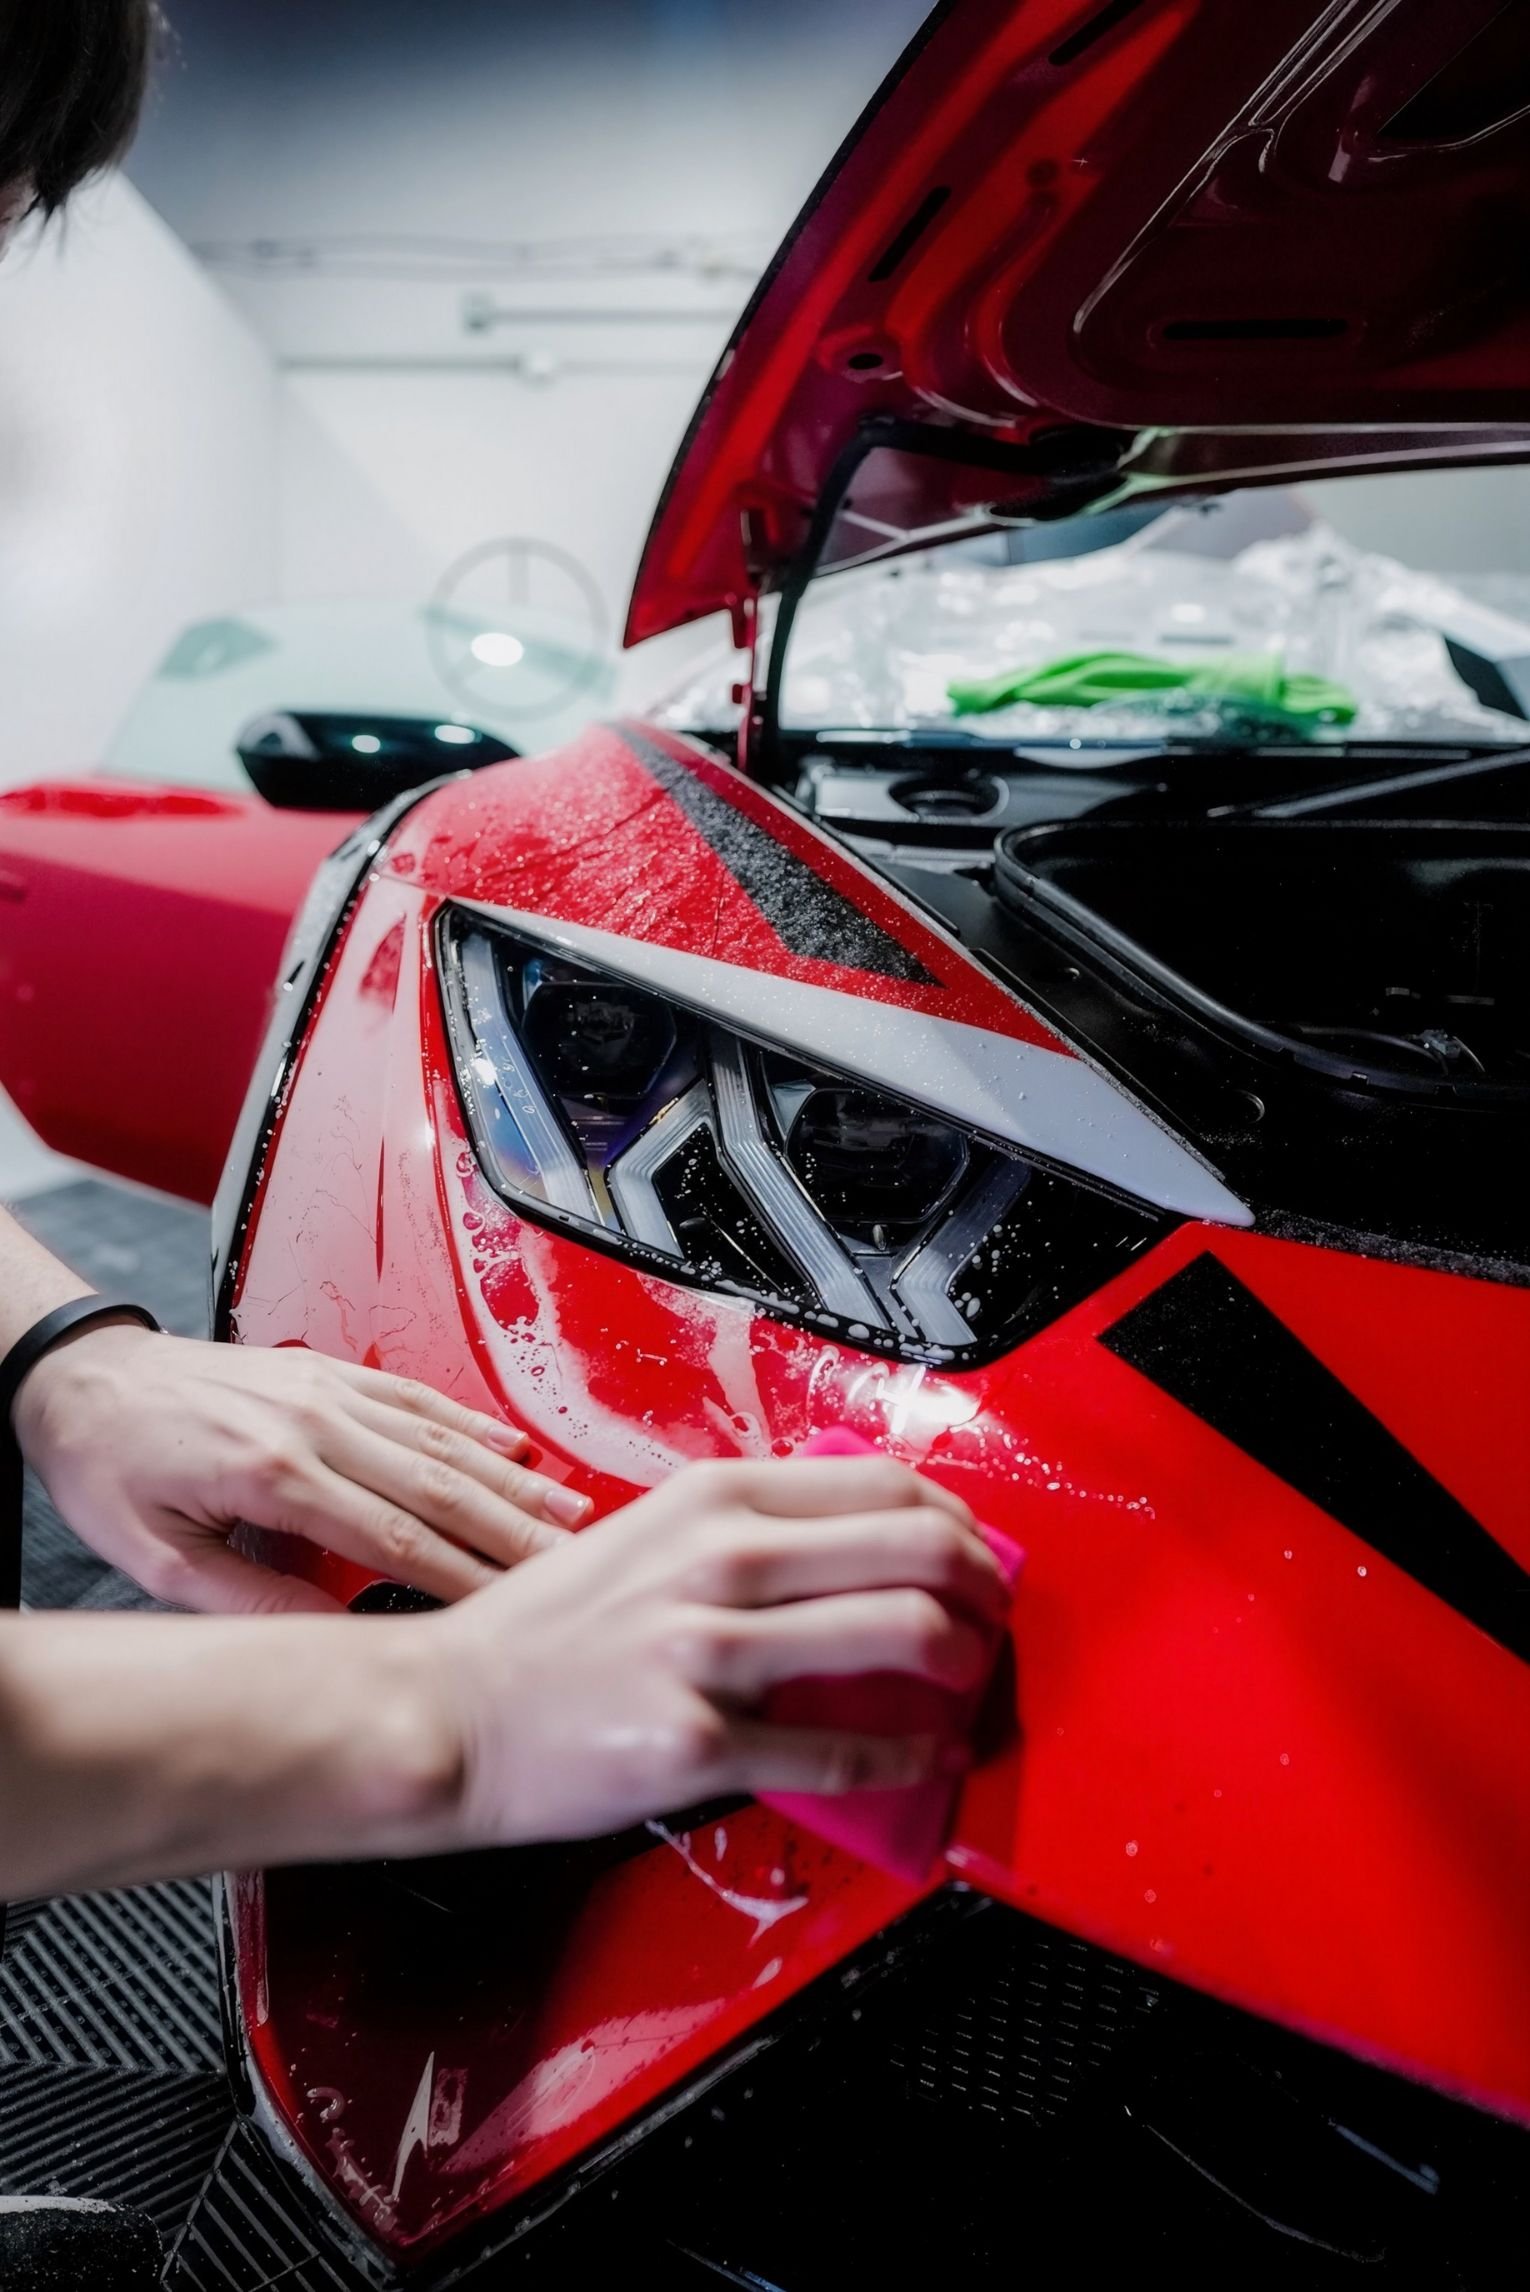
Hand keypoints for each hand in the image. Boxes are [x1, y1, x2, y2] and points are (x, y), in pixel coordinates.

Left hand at [13, 1324, 590, 1612]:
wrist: (83, 1378)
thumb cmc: (110, 1463)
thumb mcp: (154, 1555)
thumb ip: (245, 1600)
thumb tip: (328, 1639)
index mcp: (273, 1474)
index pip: (395, 1539)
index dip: (464, 1579)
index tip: (514, 1611)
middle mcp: (313, 1424)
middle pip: (442, 1488)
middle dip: (518, 1533)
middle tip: (578, 1568)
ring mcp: (329, 1391)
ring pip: (444, 1442)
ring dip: (515, 1482)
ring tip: (575, 1515)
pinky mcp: (331, 1373)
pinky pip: (418, 1400)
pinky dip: (475, 1427)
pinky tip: (518, 1451)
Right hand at [428, 1454, 1012, 1846]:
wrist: (447, 1713)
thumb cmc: (543, 1630)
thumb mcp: (648, 1535)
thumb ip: (745, 1529)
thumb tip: (850, 1540)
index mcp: (714, 1498)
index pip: (885, 1481)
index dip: (956, 1516)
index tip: (971, 1548)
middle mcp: (721, 1560)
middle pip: (916, 1544)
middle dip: (982, 1583)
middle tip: (990, 1615)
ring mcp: (710, 1651)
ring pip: (898, 1631)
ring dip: (962, 1661)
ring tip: (966, 1680)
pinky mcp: (700, 1742)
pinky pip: (840, 1749)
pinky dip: (908, 1755)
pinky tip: (925, 1755)